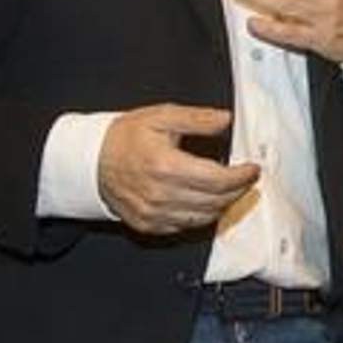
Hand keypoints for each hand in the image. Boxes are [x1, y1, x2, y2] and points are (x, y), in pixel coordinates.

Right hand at [97, 104, 259, 235]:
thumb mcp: (160, 117)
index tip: (253, 169)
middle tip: (246, 178)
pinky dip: (203, 215)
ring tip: (230, 189)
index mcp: (166, 166)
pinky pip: (186, 226)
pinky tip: (207, 201)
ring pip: (204, 217)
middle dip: (238, 190)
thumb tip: (226, 119)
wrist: (89, 161)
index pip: (218, 179)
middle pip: (216, 200)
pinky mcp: (149, 225)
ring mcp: (154, 213)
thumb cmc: (124, 138)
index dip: (242, 176)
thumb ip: (197, 119)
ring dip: (223, 204)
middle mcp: (160, 194)